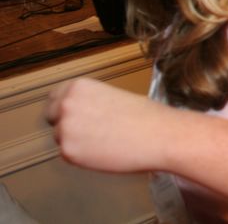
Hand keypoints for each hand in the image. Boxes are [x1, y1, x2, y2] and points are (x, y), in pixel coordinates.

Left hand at [45, 78, 171, 172]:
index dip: (65, 107)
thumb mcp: (112, 97)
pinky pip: (69, 155)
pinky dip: (83, 156)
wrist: (160, 135)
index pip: (54, 97)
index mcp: (78, 87)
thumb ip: (89, 102)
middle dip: (66, 124)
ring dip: (76, 141)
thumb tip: (78, 114)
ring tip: (105, 141)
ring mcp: (65, 128)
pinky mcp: (68, 152)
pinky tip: (104, 151)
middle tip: (89, 131)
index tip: (74, 115)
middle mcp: (66, 104)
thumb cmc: (145, 116)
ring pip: (60, 137)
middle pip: (51, 117)